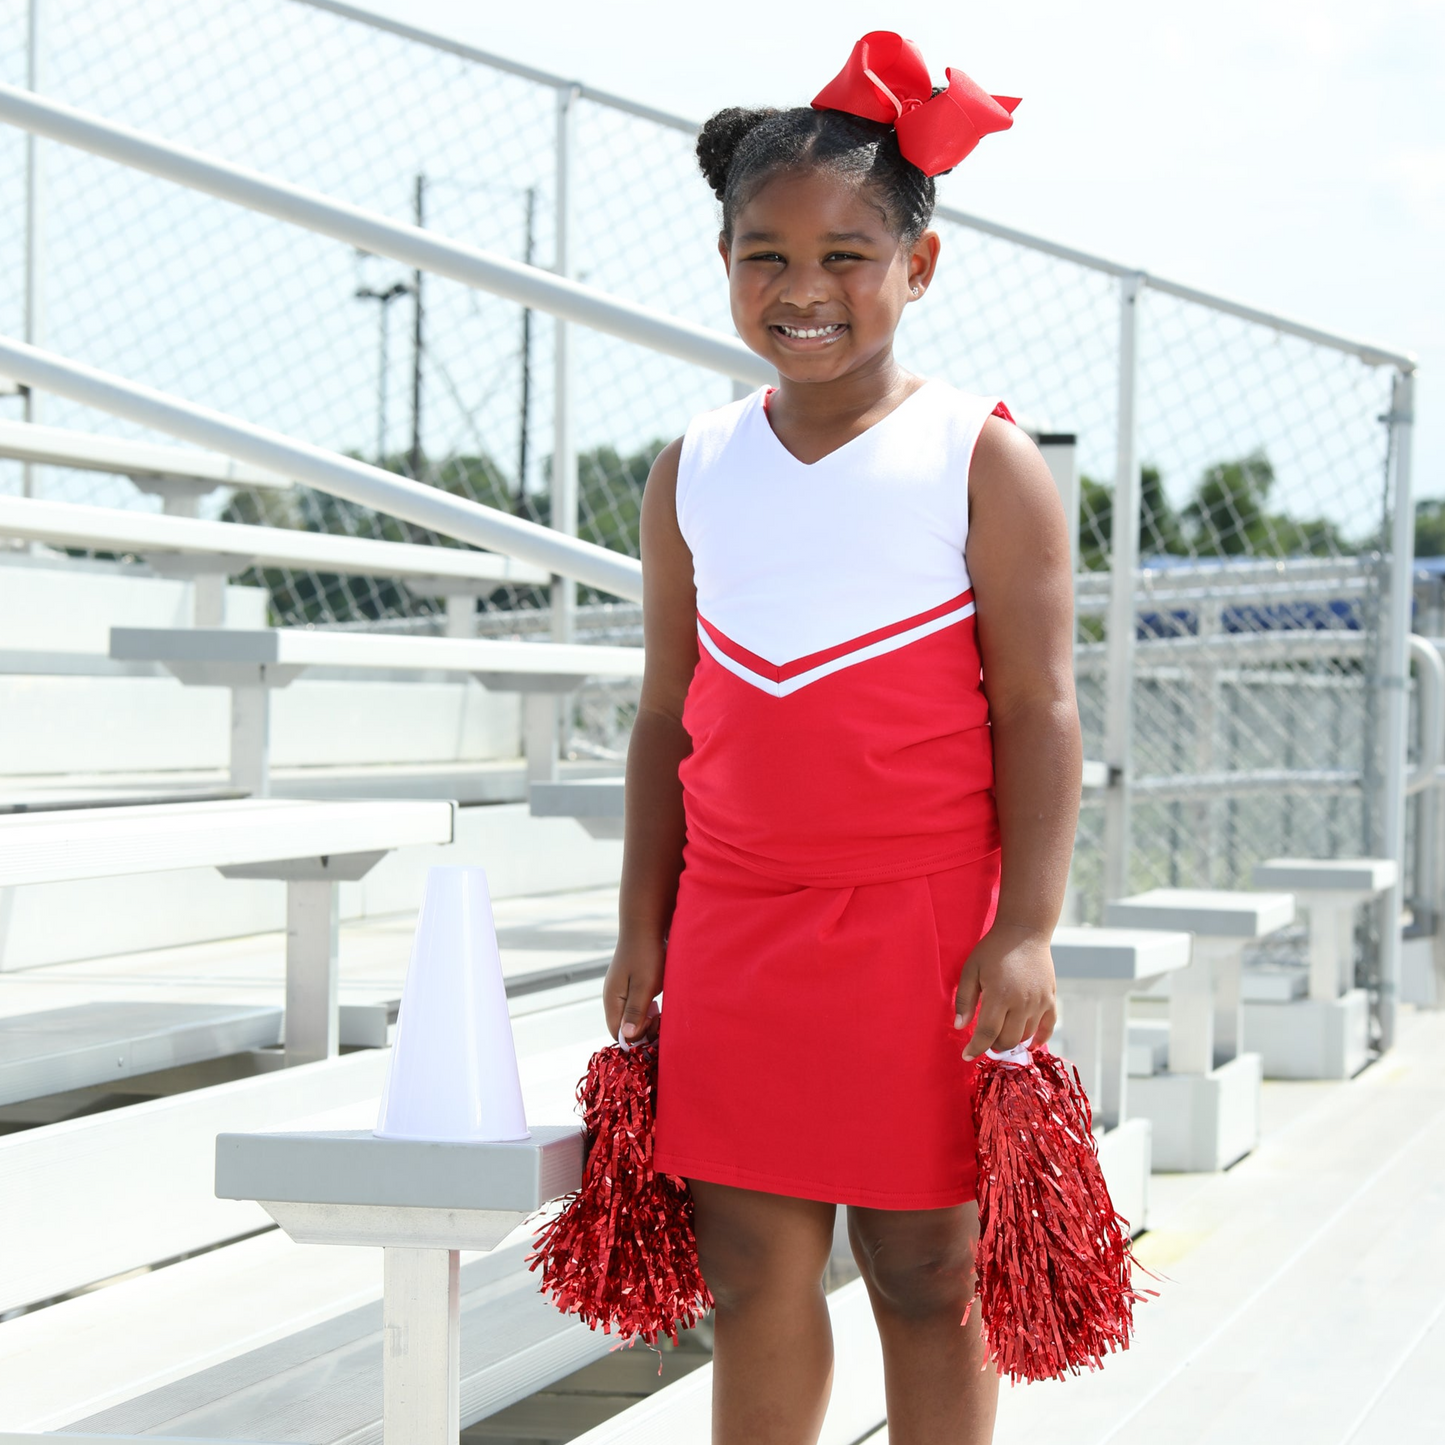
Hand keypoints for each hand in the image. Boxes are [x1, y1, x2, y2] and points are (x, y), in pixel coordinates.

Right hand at [603, 933, 664, 1044]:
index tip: (654, 1023)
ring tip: (662, 1009)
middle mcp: (613, 998)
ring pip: (631, 1016)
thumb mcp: (644, 986)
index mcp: (612, 1000)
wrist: (645, 925)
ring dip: (647, 1019)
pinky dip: (648, 1008)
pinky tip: (659, 999)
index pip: (617, 1033)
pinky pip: (636, 1005)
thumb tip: (626, 1037)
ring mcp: (620, 990)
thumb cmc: (647, 955)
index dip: (636, 1036)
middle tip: (660, 1018)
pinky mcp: (630, 984)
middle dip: (643, 1029)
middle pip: (623, 1027)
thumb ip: (635, 1011)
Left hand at [955, 922, 1057, 1060]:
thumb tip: (960, 1026)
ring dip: (1011, 1041)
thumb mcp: (971, 970)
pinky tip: (1029, 1043)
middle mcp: (1022, 1003)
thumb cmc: (993, 950)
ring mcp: (1039, 1002)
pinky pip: (1048, 1027)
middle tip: (984, 1040)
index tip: (966, 1055)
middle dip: (993, 1045)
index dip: (975, 1048)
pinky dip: (1039, 1039)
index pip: (986, 1033)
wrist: (1024, 932)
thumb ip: (964, 999)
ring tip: (1000, 1035)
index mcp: (999, 995)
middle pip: (1007, 1039)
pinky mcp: (1051, 999)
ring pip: (1025, 1036)